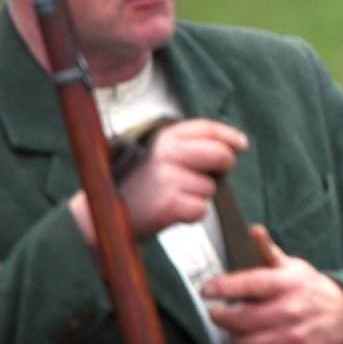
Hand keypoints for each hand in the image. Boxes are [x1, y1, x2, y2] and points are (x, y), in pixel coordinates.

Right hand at [70, 119, 248, 243]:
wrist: (101, 215)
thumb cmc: (138, 186)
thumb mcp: (157, 155)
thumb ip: (187, 147)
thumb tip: (231, 145)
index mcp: (164, 137)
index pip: (207, 128)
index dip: (229, 136)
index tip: (241, 144)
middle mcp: (166, 154)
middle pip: (221, 155)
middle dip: (225, 166)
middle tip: (214, 176)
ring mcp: (168, 178)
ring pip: (210, 187)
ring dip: (199, 196)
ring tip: (173, 197)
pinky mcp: (169, 204)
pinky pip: (200, 210)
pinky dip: (191, 215)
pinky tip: (171, 212)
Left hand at [201, 225, 342, 343]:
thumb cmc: (311, 290)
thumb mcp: (294, 267)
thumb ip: (269, 251)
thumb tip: (254, 231)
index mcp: (290, 283)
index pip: (251, 283)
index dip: (223, 287)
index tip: (206, 290)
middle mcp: (293, 310)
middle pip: (242, 319)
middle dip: (222, 317)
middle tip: (218, 314)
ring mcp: (297, 337)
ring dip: (235, 339)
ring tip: (237, 332)